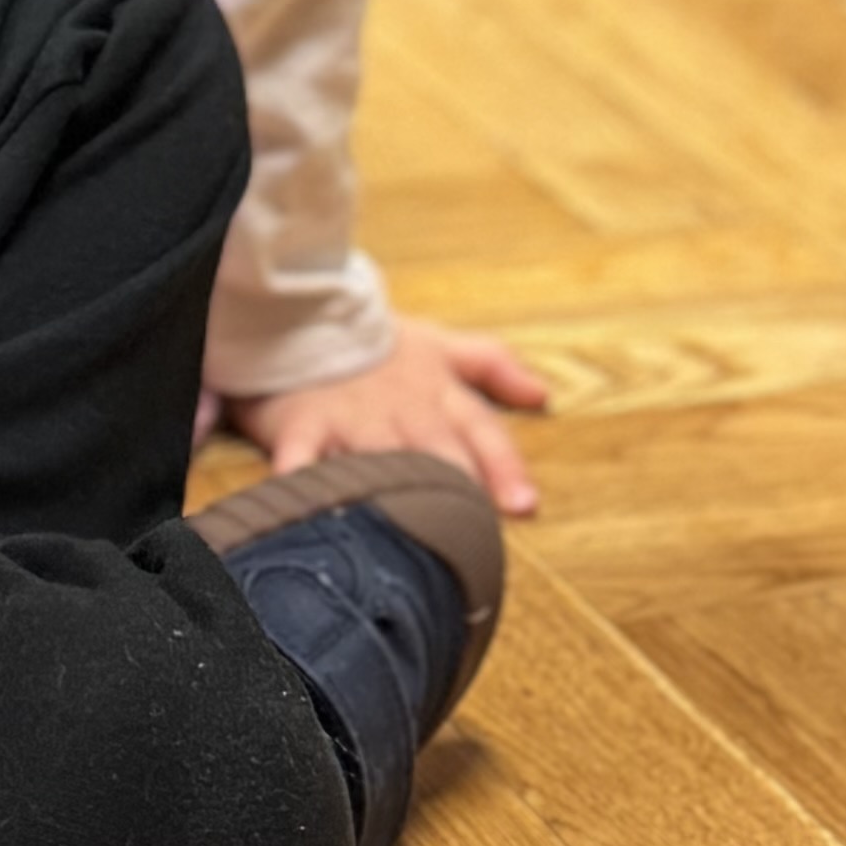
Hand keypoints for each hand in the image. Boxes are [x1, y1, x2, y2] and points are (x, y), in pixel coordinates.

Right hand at [225, 317, 553, 519]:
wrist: (306, 314)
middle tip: (472, 531)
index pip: (482, 430)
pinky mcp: (303, 422)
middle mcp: (402, 410)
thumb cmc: (380, 342)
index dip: (504, 467)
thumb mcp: (441, 346)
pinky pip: (302, 454)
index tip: (524, 507)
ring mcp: (352, 418)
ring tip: (405, 528)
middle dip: (456, 486)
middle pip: (436, 450)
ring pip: (379, 457)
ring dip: (394, 489)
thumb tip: (543, 396)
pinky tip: (308, 502)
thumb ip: (494, 368)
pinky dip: (302, 477)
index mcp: (438, 392)